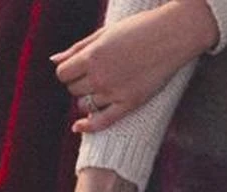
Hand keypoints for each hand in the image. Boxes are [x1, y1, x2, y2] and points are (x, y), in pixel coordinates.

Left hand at [51, 0, 217, 131]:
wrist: (172, 34)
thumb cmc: (138, 28)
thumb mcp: (104, 33)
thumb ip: (78, 48)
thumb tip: (54, 60)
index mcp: (92, 56)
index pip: (63, 74)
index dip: (67, 72)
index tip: (77, 69)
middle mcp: (100, 76)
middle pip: (73, 90)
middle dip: (78, 83)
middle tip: (94, 74)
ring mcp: (114, 92)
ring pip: (86, 105)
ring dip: (88, 98)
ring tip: (104, 85)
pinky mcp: (129, 104)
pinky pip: (102, 122)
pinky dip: (88, 126)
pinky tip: (79, 127)